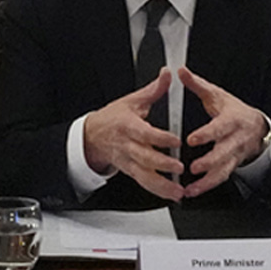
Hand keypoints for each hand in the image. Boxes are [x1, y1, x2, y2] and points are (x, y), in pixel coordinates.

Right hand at [83, 69, 183, 201]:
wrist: (92, 136)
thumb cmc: (113, 118)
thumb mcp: (132, 101)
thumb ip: (153, 90)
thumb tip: (167, 75)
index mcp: (128, 126)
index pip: (144, 133)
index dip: (160, 138)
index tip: (176, 140)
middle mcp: (127, 145)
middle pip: (144, 157)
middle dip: (162, 164)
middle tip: (179, 167)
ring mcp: (128, 160)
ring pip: (144, 175)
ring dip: (161, 184)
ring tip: (178, 189)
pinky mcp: (129, 171)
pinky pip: (143, 182)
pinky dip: (158, 190)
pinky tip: (172, 195)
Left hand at [178, 67, 268, 198]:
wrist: (257, 127)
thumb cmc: (234, 111)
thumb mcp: (217, 95)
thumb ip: (198, 85)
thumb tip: (181, 72)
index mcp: (231, 120)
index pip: (220, 127)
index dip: (207, 134)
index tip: (192, 139)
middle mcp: (235, 140)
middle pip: (224, 152)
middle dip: (210, 161)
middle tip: (194, 167)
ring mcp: (234, 155)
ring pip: (223, 170)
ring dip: (207, 181)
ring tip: (192, 188)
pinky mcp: (231, 165)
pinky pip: (221, 178)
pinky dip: (207, 186)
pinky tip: (193, 192)